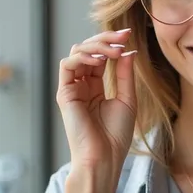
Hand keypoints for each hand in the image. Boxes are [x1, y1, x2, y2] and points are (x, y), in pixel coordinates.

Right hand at [57, 29, 137, 173]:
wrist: (104, 158)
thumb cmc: (116, 136)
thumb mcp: (127, 100)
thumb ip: (125, 75)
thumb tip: (128, 50)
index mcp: (95, 88)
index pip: (101, 57)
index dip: (113, 43)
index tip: (128, 35)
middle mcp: (82, 85)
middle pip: (88, 50)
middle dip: (106, 39)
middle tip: (123, 36)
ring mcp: (72, 88)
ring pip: (77, 53)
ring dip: (97, 46)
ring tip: (114, 49)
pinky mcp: (64, 93)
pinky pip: (68, 65)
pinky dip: (83, 56)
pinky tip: (99, 58)